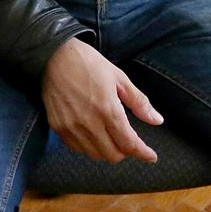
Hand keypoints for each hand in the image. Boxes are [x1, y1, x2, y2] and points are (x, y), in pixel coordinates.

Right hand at [42, 38, 163, 163]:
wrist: (53, 55)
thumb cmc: (87, 63)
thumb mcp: (119, 77)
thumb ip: (139, 102)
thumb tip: (157, 120)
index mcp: (108, 109)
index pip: (129, 144)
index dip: (143, 153)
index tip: (151, 156)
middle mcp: (89, 123)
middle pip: (113, 155)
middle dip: (126, 152)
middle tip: (129, 141)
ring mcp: (71, 127)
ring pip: (95, 155)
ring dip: (107, 150)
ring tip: (111, 137)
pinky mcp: (58, 127)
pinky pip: (77, 149)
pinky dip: (89, 147)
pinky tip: (93, 134)